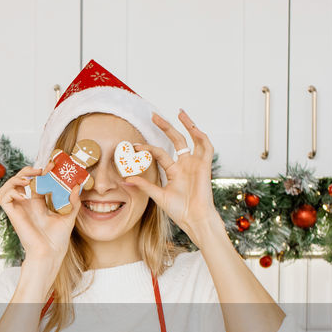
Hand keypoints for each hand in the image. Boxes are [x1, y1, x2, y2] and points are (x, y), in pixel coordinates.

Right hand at [0, 166, 79, 288]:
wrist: (50, 252)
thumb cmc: (58, 239)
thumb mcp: (69, 216)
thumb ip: (73, 201)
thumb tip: (77, 186)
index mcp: (38, 203)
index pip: (34, 181)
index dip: (40, 171)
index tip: (52, 164)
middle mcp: (26, 204)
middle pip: (19, 180)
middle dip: (27, 170)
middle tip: (41, 169)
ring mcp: (19, 209)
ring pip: (7, 187)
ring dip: (15, 178)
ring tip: (28, 180)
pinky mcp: (13, 214)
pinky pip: (4, 198)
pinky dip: (11, 191)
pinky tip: (24, 195)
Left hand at [125, 111, 220, 243]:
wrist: (193, 218)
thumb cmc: (179, 210)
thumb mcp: (158, 195)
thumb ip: (144, 185)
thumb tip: (126, 179)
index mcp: (174, 171)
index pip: (159, 153)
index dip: (147, 148)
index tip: (134, 145)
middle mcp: (185, 164)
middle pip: (176, 140)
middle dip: (166, 127)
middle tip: (154, 115)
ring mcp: (195, 164)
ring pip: (192, 139)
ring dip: (188, 125)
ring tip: (180, 113)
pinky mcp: (204, 166)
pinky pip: (206, 147)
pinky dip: (201, 137)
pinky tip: (193, 128)